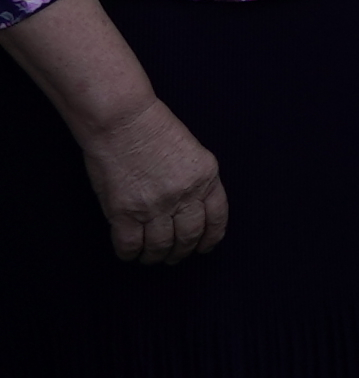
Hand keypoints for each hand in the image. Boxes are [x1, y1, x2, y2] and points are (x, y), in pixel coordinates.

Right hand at [82, 97, 227, 263]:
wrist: (123, 120)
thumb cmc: (154, 129)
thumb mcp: (191, 152)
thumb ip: (195, 180)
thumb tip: (191, 209)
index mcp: (206, 176)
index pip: (217, 217)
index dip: (211, 237)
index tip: (204, 247)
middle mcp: (185, 194)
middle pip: (190, 236)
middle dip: (183, 251)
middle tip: (174, 256)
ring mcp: (155, 205)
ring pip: (161, 245)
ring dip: (156, 256)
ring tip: (151, 258)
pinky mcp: (125, 211)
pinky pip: (130, 244)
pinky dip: (130, 254)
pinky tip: (129, 253)